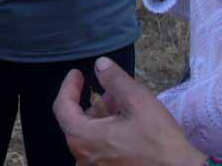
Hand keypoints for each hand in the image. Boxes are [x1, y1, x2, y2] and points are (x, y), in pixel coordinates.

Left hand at [54, 57, 204, 165]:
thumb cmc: (159, 140)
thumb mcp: (138, 102)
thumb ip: (115, 80)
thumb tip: (100, 64)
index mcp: (83, 139)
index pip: (62, 108)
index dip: (69, 87)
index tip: (77, 73)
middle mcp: (82, 158)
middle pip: (77, 122)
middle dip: (92, 102)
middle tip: (111, 91)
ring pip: (89, 136)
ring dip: (102, 118)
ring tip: (123, 106)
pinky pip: (99, 149)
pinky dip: (106, 134)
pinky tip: (126, 125)